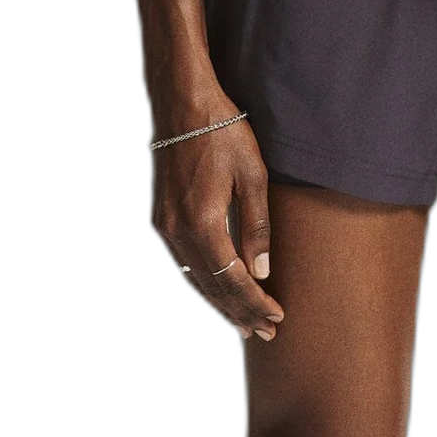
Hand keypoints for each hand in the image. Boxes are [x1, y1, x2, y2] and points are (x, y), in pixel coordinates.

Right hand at [151, 113, 285, 341]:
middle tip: (265, 332)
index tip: (276, 318)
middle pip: (210, 287)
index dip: (255, 303)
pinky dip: (203, 281)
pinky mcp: (161, 217)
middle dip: (239, 312)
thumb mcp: (252, 175)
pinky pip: (184, 262)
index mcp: (203, 223)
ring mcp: (164, 226)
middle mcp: (177, 231)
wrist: (181, 104)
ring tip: (244, 321)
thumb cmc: (222, 133)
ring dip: (219, 301)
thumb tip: (261, 272)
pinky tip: (217, 288)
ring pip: (194, 278)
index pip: (231, 281)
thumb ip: (256, 226)